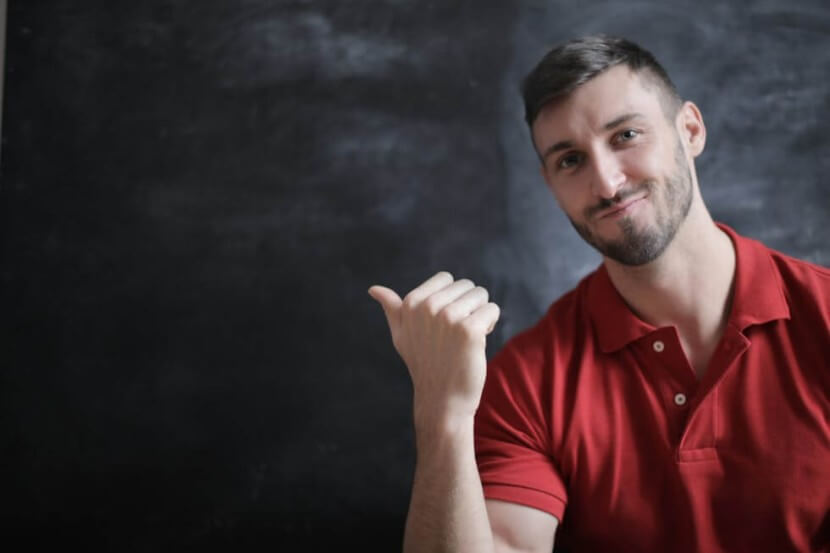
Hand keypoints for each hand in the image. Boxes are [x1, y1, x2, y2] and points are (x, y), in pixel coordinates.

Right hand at [368, 272, 500, 426]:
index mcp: (411, 302)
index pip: (446, 278)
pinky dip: (490, 323)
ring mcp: (449, 317)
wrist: (441, 398)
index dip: (451, 298)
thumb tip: (373, 289)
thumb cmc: (423, 364)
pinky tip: (478, 342)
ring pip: (480, 295)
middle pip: (466, 285)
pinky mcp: (469, 330)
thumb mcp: (401, 335)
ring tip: (466, 337)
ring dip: (480, 314)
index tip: (445, 321)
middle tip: (456, 334)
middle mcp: (428, 306)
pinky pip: (491, 309)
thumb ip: (392, 309)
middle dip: (467, 305)